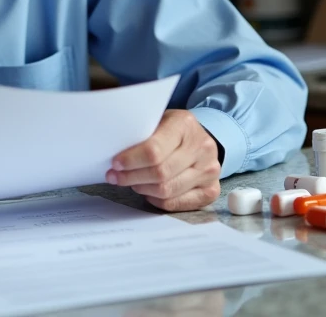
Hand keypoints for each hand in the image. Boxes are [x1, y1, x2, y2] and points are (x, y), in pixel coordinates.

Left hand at [106, 109, 220, 211]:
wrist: (200, 138)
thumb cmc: (172, 130)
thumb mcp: (158, 121)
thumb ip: (141, 135)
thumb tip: (114, 154)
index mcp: (185, 125)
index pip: (154, 150)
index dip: (131, 160)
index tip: (115, 164)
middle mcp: (202, 148)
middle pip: (160, 173)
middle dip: (132, 177)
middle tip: (116, 176)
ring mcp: (210, 171)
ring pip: (167, 190)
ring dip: (142, 188)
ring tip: (131, 182)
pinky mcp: (211, 190)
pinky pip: (176, 203)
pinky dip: (156, 200)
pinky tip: (147, 191)